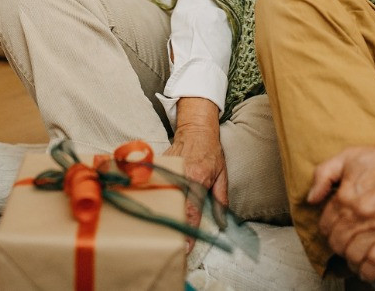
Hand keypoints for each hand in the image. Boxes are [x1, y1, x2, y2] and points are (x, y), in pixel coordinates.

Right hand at [163, 98, 227, 241]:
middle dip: (173, 225)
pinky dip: (154, 195)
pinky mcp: (160, 166)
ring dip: (161, 212)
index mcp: (198, 179)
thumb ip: (221, 199)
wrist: (196, 128)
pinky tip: (151, 206)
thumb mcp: (222, 175)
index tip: (186, 246)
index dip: (189, 230)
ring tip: (158, 229)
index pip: (192, 210)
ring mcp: (169, 170)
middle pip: (174, 206)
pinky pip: (156, 184)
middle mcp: (182, 175)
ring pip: (162, 196)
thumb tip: (222, 222)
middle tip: (172, 242)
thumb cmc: (211, 151)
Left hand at [307, 127, 374, 282]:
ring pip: (353, 257)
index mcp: (344, 198)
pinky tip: (368, 270)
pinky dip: (368, 272)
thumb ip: (323, 175)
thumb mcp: (347, 157)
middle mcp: (358, 216)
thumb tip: (311, 198)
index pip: (325, 227)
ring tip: (357, 255)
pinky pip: (374, 266)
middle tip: (348, 242)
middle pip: (337, 244)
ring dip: (352, 259)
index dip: (329, 230)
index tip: (337, 229)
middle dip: (340, 245)